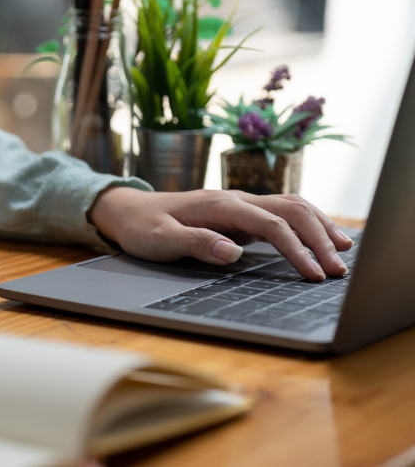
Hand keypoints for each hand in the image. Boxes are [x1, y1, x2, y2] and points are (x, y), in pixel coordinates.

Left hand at [88, 187, 353, 279]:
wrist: (129, 211)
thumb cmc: (143, 228)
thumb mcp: (160, 240)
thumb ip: (196, 243)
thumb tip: (233, 252)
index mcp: (220, 205)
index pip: (270, 224)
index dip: (296, 248)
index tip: (313, 273)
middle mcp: (235, 199)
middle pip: (291, 210)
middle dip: (318, 238)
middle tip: (338, 270)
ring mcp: (240, 205)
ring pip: (291, 207)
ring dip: (319, 227)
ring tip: (343, 252)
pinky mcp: (240, 215)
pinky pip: (282, 214)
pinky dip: (307, 224)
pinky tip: (322, 239)